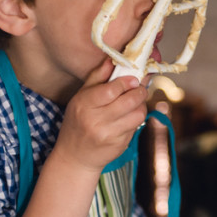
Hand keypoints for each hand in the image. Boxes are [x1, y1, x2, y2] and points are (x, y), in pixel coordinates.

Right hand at [50, 58, 147, 173]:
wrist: (75, 157)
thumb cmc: (77, 122)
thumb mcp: (80, 97)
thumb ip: (97, 77)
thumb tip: (112, 59)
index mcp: (84, 105)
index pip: (111, 90)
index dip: (126, 82)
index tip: (133, 78)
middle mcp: (95, 121)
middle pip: (129, 101)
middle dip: (140, 91)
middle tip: (140, 88)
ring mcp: (108, 135)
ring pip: (137, 114)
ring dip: (141, 106)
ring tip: (135, 102)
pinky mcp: (119, 145)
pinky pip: (136, 127)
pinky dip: (136, 119)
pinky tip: (128, 118)